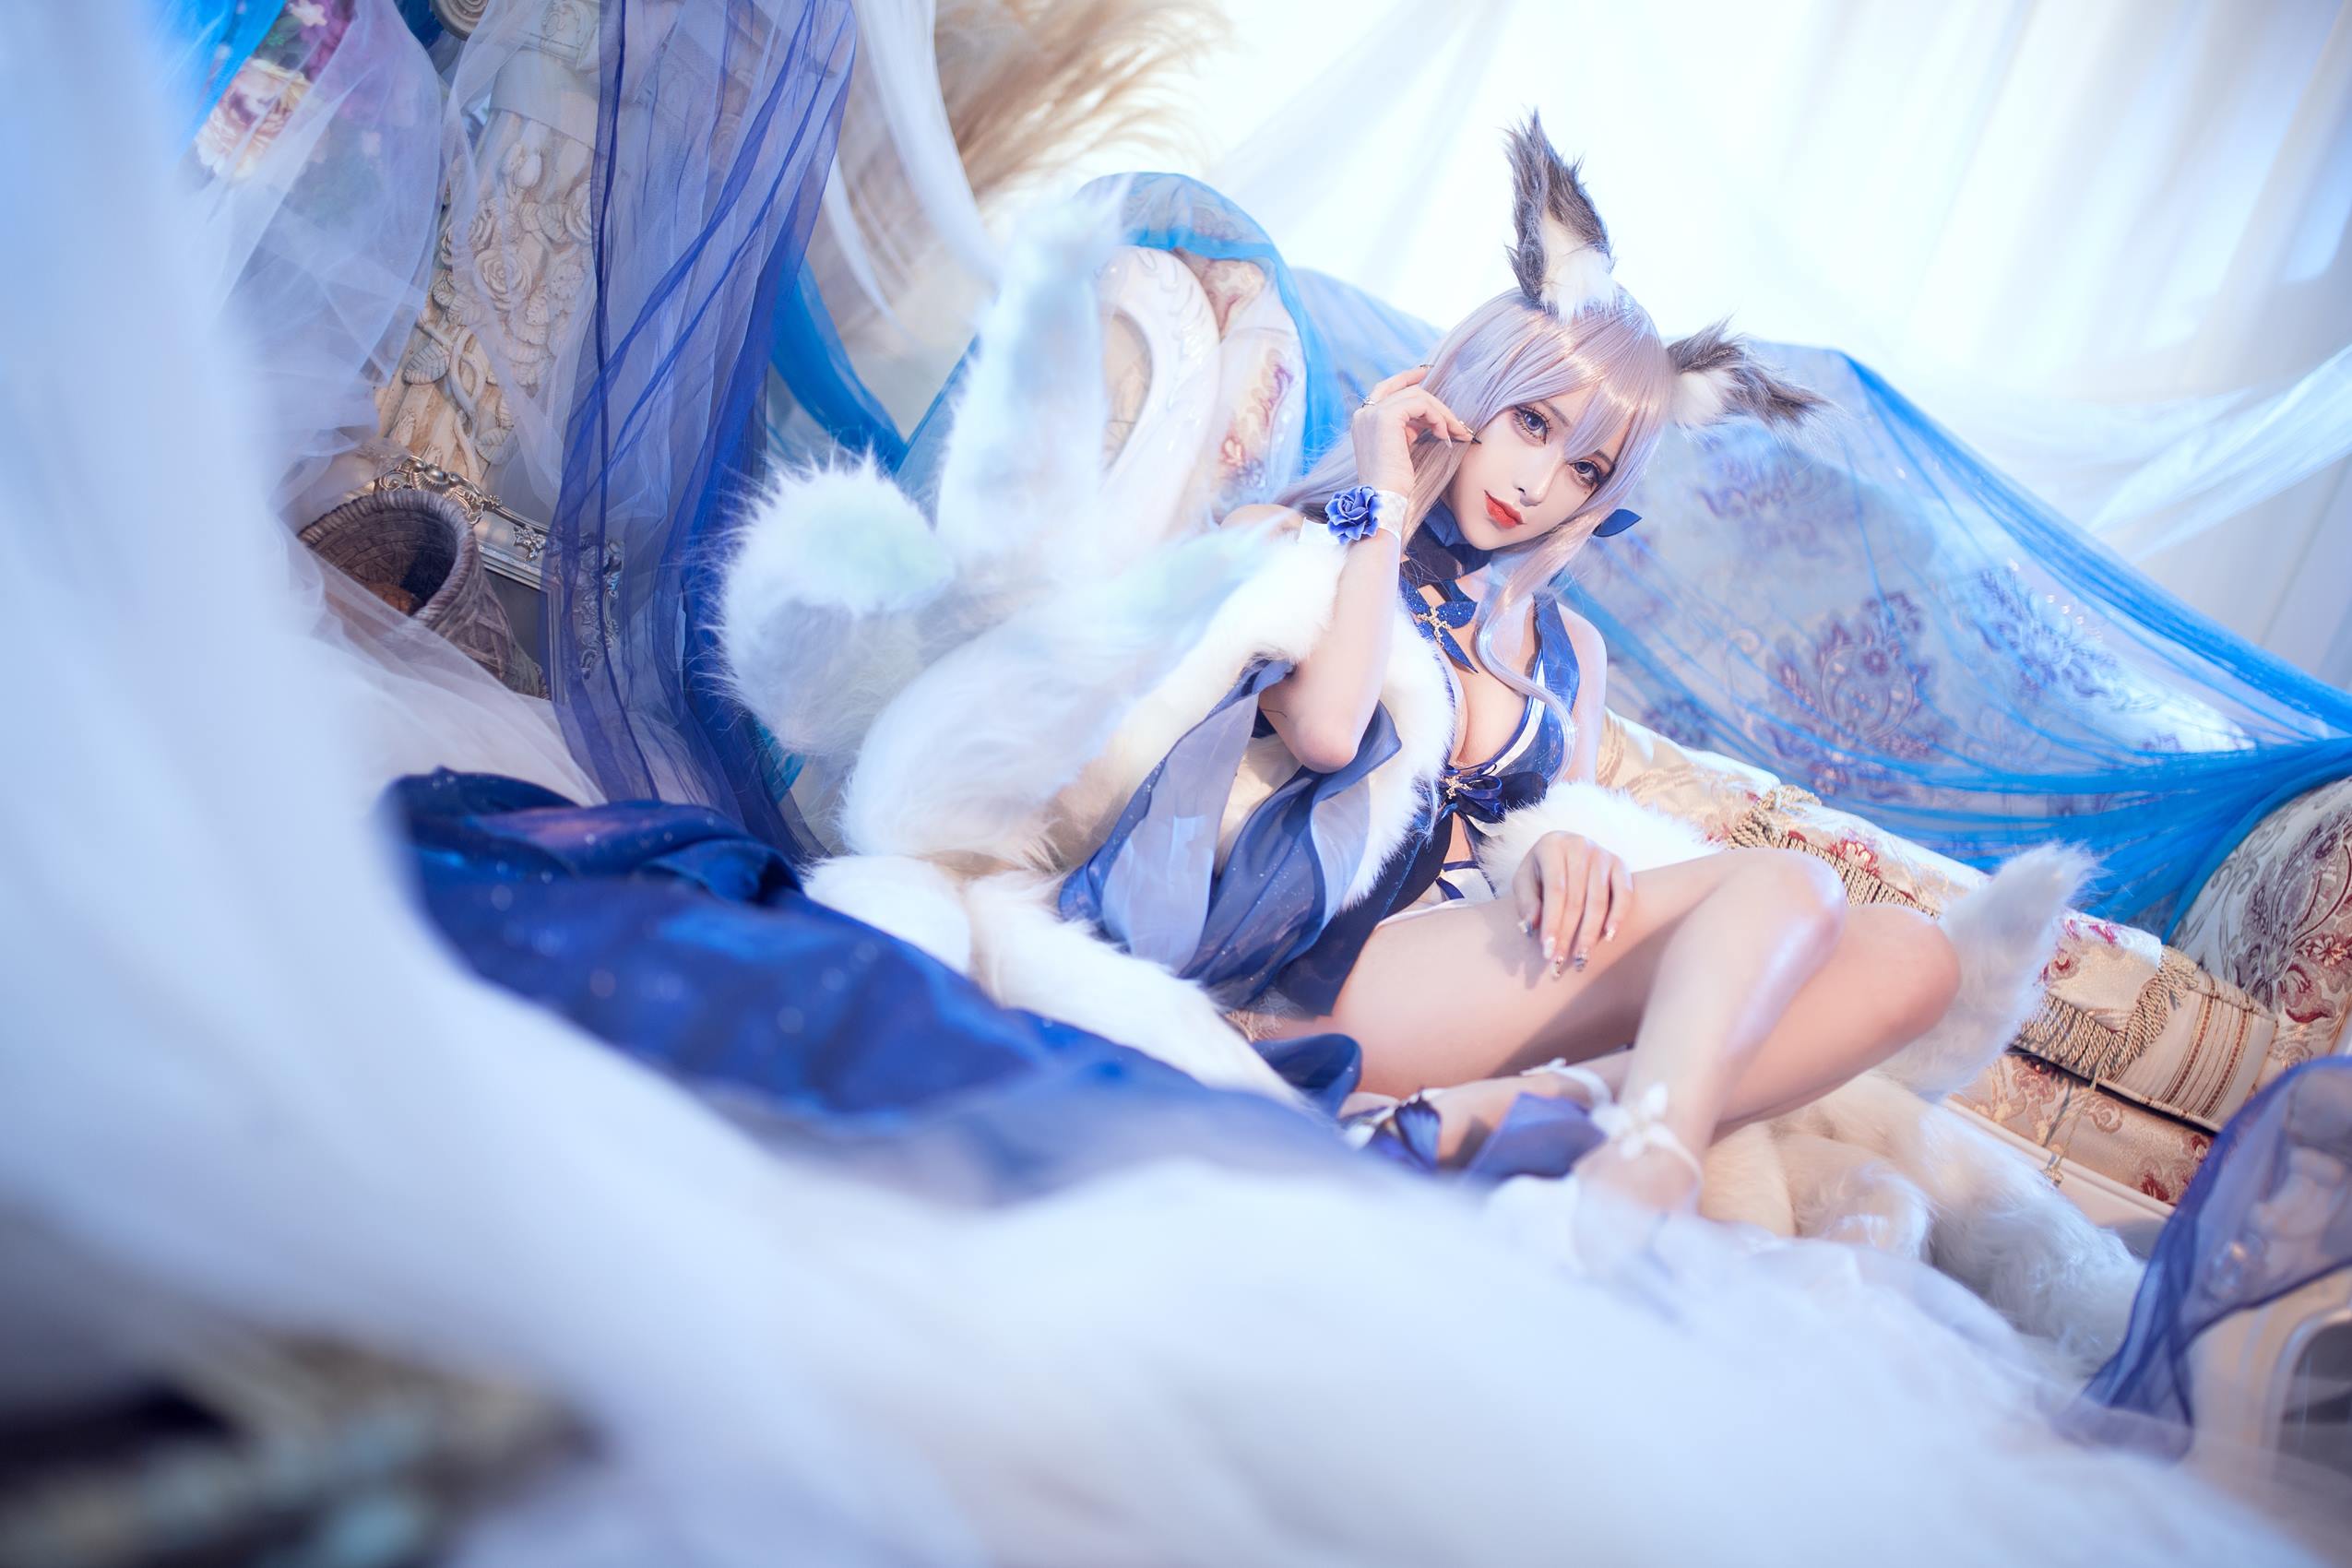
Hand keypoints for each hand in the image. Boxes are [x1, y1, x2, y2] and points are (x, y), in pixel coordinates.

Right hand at [1351, 364, 1474, 502]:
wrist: (1385, 499)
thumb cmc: (1394, 484)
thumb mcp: (1400, 449)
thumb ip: (1407, 429)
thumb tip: (1428, 420)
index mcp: (1364, 421)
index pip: (1386, 389)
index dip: (1406, 378)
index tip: (1424, 372)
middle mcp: (1364, 414)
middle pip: (1405, 390)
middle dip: (1435, 403)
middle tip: (1457, 421)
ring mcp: (1373, 414)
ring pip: (1416, 396)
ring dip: (1441, 413)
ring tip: (1455, 433)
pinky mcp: (1386, 417)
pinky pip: (1420, 404)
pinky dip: (1437, 418)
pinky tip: (1443, 436)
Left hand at [1510, 830, 1630, 977]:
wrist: (1564, 849)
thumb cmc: (1540, 870)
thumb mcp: (1525, 880)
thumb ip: (1527, 902)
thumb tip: (1531, 928)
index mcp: (1552, 846)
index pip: (1555, 892)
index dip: (1551, 923)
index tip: (1547, 951)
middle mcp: (1580, 846)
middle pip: (1577, 899)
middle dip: (1568, 935)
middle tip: (1560, 963)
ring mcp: (1602, 854)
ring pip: (1599, 901)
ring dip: (1590, 934)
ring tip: (1581, 959)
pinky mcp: (1620, 863)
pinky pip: (1624, 894)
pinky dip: (1618, 916)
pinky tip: (1608, 937)